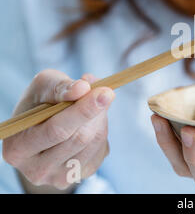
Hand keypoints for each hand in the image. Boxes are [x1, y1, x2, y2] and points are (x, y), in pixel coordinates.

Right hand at [2, 69, 114, 190]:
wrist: (43, 125)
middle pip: (78, 139)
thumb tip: (82, 88)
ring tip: (92, 105)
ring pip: (93, 143)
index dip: (83, 111)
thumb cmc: (41, 102)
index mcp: (18, 147)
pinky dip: (101, 130)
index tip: (105, 92)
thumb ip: (60, 87)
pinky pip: (100, 150)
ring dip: (100, 119)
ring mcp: (59, 177)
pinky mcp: (79, 175)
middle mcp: (36, 169)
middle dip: (96, 112)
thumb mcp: (43, 86)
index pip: (56, 130)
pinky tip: (90, 122)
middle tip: (107, 93)